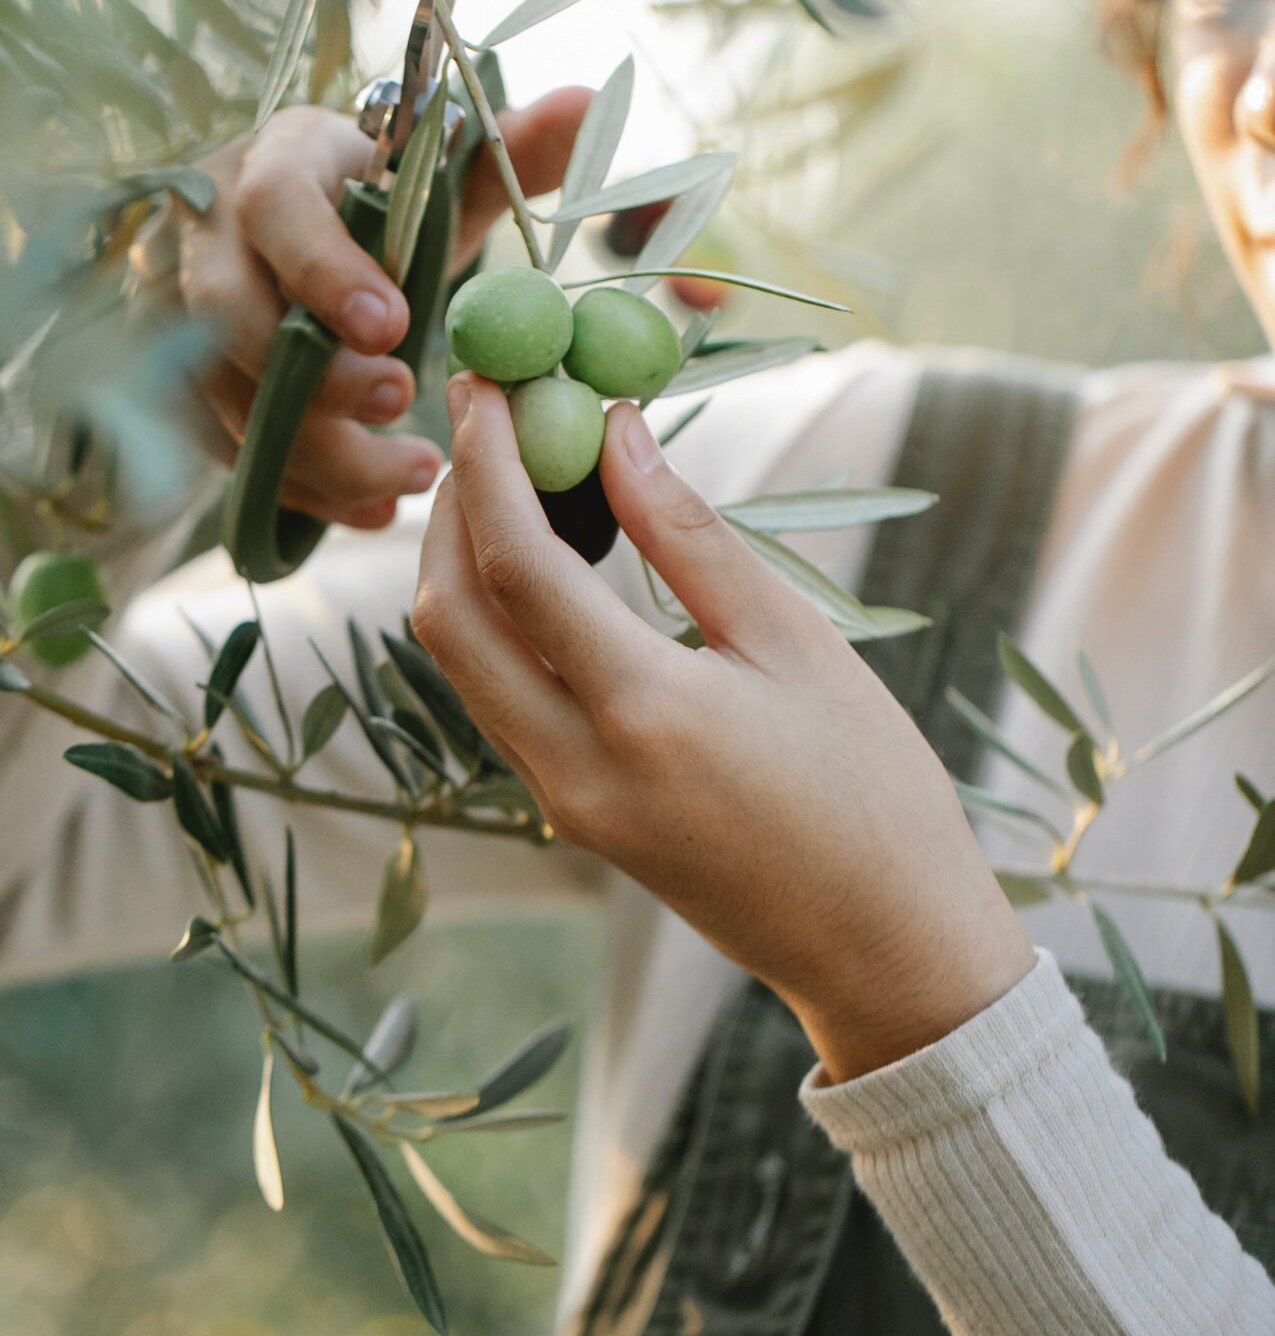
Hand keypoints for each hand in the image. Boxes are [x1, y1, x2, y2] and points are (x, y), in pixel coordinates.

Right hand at [152, 90, 589, 531]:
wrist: (309, 230)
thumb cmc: (382, 200)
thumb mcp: (445, 172)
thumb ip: (515, 147)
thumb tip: (587, 102)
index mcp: (278, 160)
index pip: (273, 206)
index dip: (324, 270)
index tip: (396, 327)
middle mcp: (210, 233)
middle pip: (225, 314)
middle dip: (313, 375)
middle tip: (400, 403)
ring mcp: (181, 313)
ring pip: (221, 396)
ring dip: (316, 451)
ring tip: (412, 474)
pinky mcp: (185, 382)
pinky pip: (226, 449)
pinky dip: (301, 488)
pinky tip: (371, 509)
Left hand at [413, 377, 1035, 1082]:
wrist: (886, 953)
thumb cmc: (872, 790)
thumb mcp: (795, 645)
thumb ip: (691, 537)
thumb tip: (614, 434)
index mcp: (641, 713)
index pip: (516, 566)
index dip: (487, 464)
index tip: (488, 382)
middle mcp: (574, 766)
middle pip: (449, 617)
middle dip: (450, 508)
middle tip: (484, 422)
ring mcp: (561, 802)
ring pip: (461, 663)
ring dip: (463, 562)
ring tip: (512, 474)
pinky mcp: (571, 817)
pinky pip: (497, 699)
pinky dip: (497, 620)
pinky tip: (544, 562)